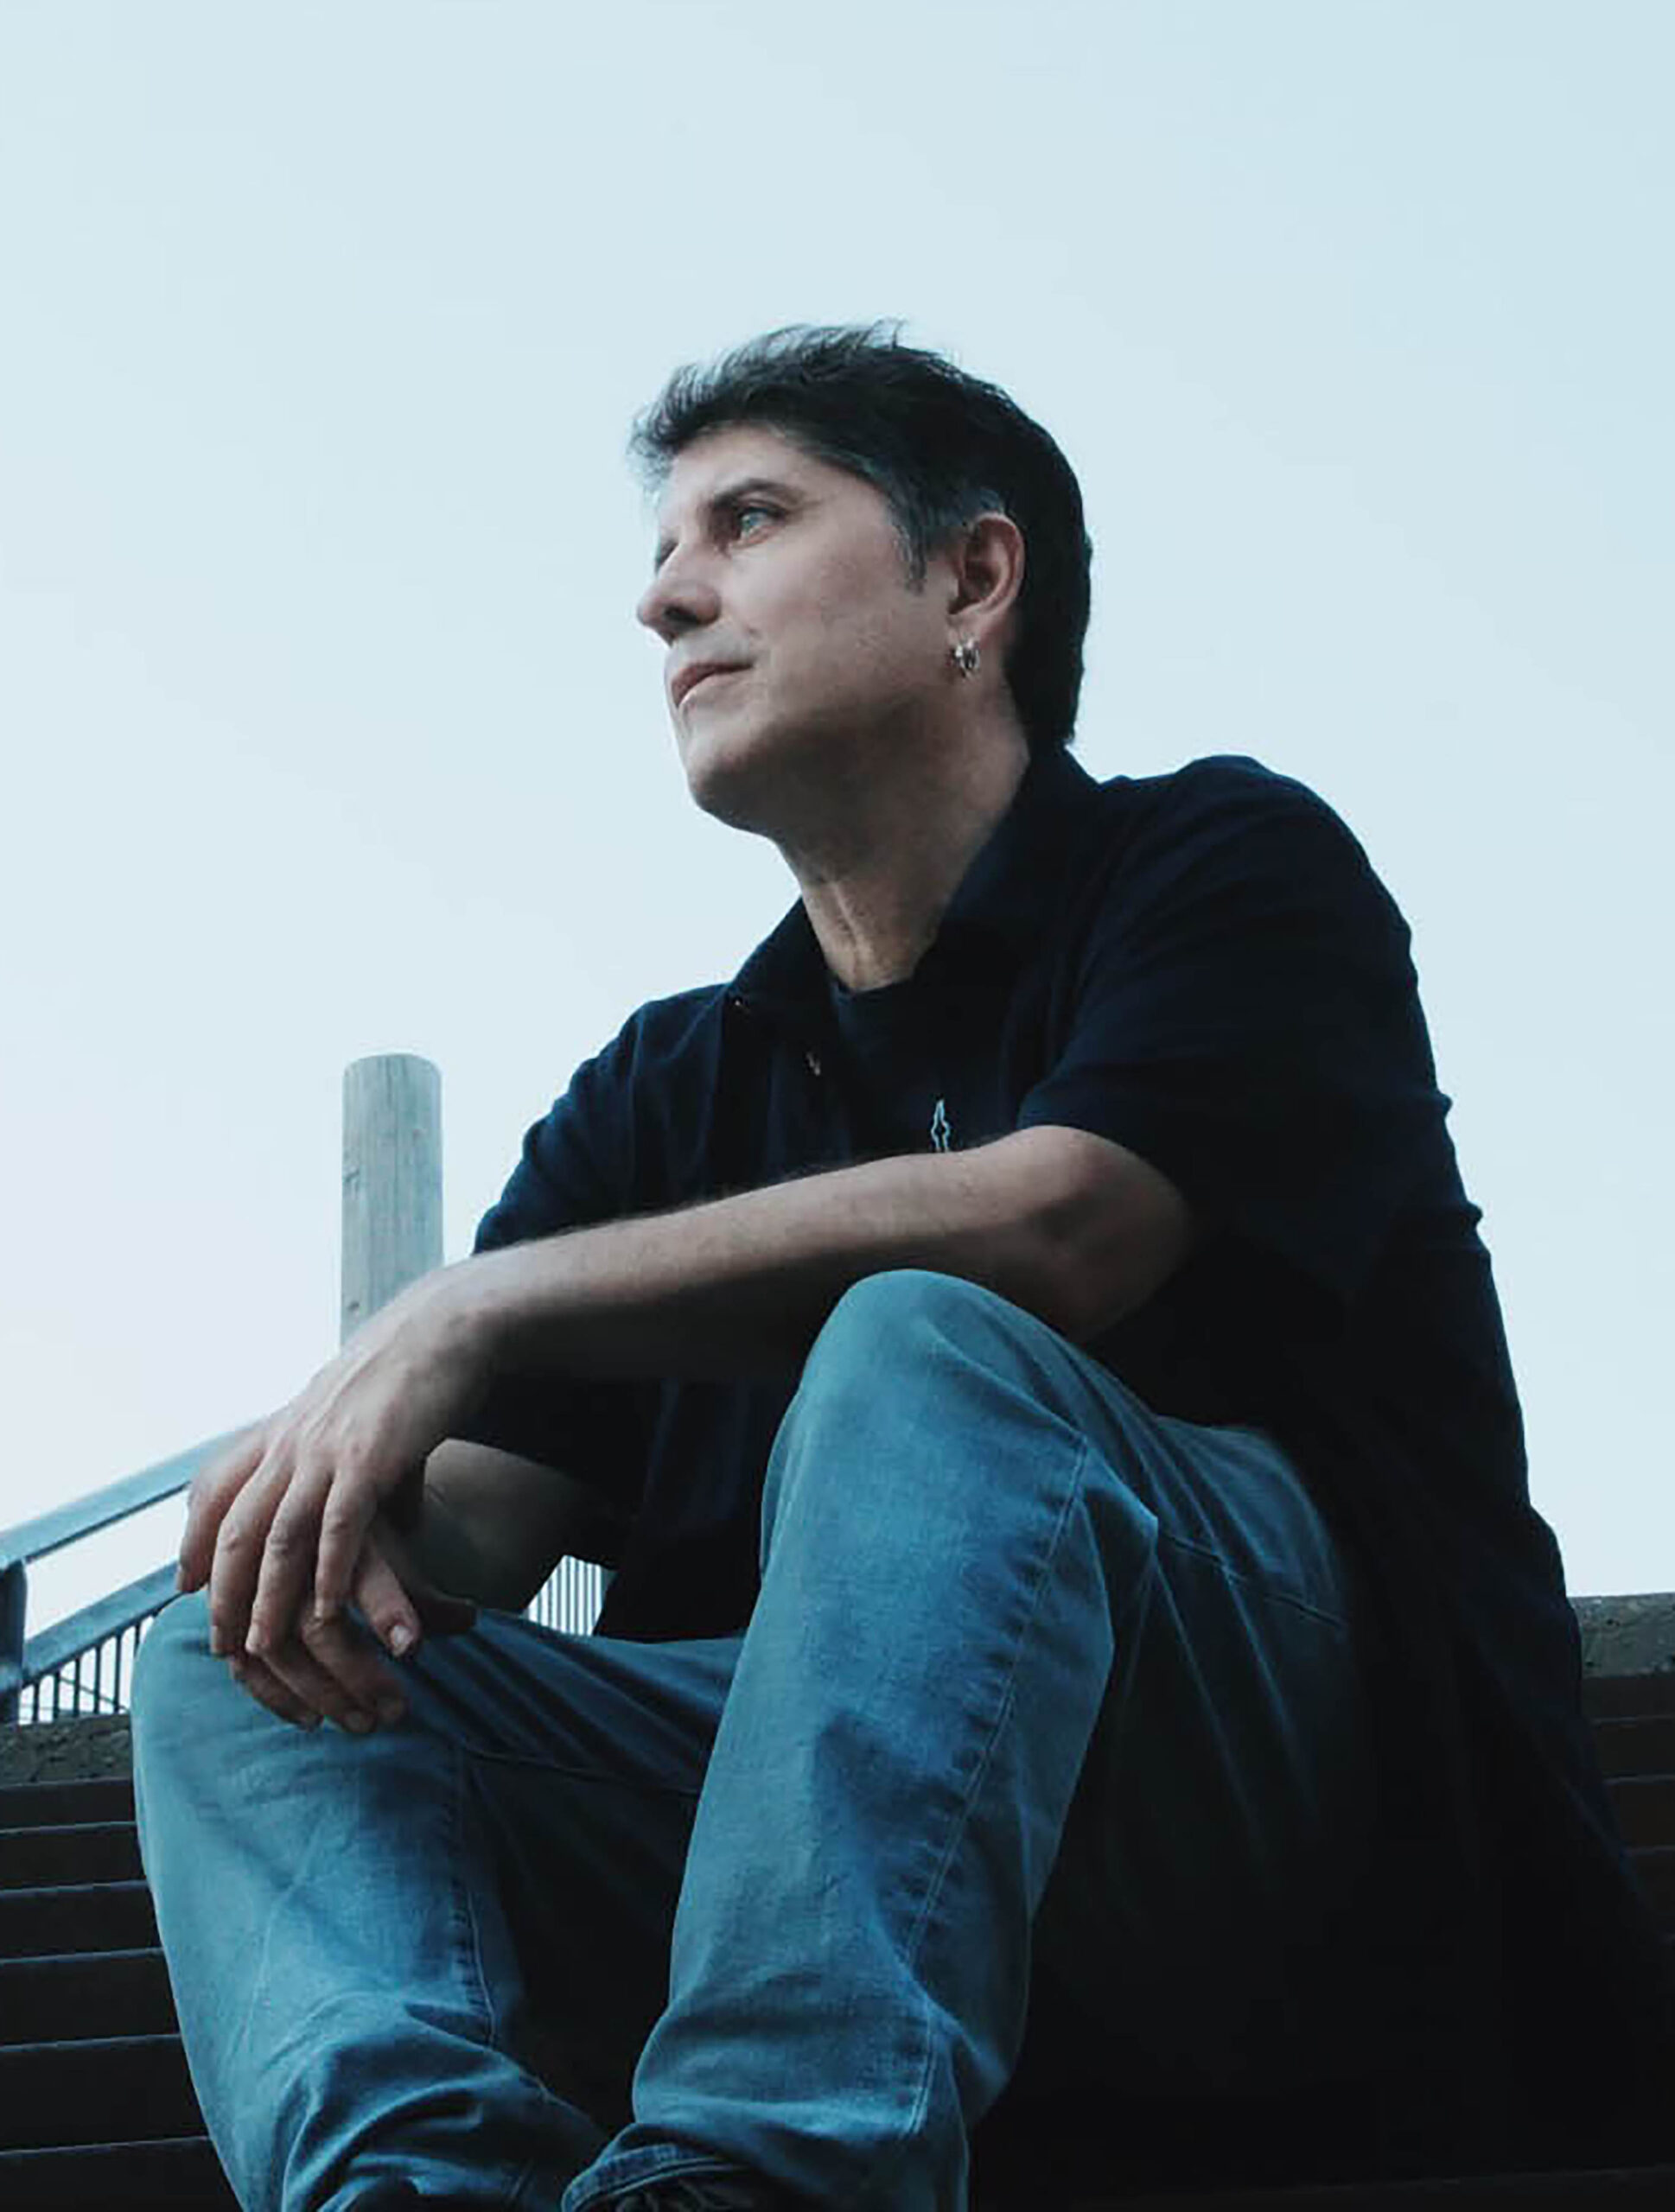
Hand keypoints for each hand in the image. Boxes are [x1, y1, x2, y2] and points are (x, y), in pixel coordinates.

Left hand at [178, 1265, 487, 1663]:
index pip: (216, 1487)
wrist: (448, 1324)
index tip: (186, 1583)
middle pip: (238, 1527)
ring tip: (260, 1647)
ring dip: (266, 1598)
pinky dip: (328, 1575)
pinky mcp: (369, 1458)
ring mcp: (327, 1450)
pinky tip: (328, 1615)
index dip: (196, 1537)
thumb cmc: (417, 1371)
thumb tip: (403, 1522)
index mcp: (285, 1428)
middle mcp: (292, 1440)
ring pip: (280, 1537)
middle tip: (221, 1641)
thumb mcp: (372, 1421)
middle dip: (224, 1590)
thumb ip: (375, 1474)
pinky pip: (338, 1527)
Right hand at [225, 1515, 476, 1733]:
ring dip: (320, 1695)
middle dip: (356, 1674)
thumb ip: (424, 1593)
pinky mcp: (229, 1610)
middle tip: (395, 1711)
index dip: (387, 1609)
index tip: (412, 1648)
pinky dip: (276, 1696)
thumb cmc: (356, 1537)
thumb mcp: (396, 1554)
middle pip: (316, 1623)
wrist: (296, 1505)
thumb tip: (469, 1618)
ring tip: (363, 1725)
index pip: (361, 1573)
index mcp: (339, 1528)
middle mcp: (292, 1553)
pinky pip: (245, 1662)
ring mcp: (254, 1583)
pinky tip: (312, 1720)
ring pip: (276, 1649)